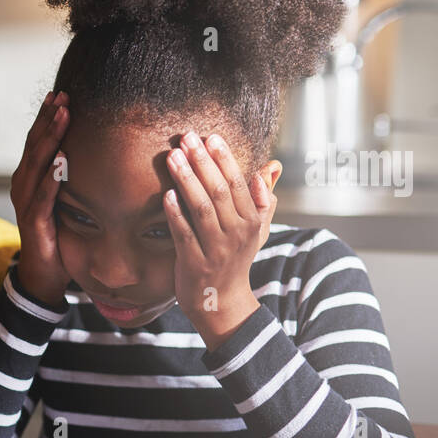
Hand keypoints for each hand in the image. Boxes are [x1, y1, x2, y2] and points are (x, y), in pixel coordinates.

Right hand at [11, 90, 71, 307]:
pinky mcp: (33, 221)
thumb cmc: (57, 233)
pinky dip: (52, 178)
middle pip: (35, 145)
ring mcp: (25, 202)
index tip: (60, 94)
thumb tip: (95, 151)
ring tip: (62, 117)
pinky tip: (61, 161)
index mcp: (29, 177)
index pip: (37, 140)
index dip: (46, 117)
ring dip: (50, 139)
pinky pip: (43, 196)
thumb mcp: (64, 199)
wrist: (44, 273)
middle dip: (48, 119)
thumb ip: (71, 176)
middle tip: (62, 96)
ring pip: (37, 164)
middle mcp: (22, 184)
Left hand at [163, 131, 275, 350]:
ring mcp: (216, 250)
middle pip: (220, 192)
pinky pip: (184, 234)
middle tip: (186, 138)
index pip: (239, 184)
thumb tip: (270, 167)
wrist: (221, 301)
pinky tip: (166, 194)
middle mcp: (237, 234)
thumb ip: (263, 198)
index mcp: (252, 221)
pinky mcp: (195, 264)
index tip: (210, 136)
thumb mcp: (256, 229)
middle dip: (202, 162)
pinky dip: (175, 214)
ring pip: (201, 209)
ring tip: (172, 157)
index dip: (224, 159)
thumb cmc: (235, 258)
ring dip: (186, 180)